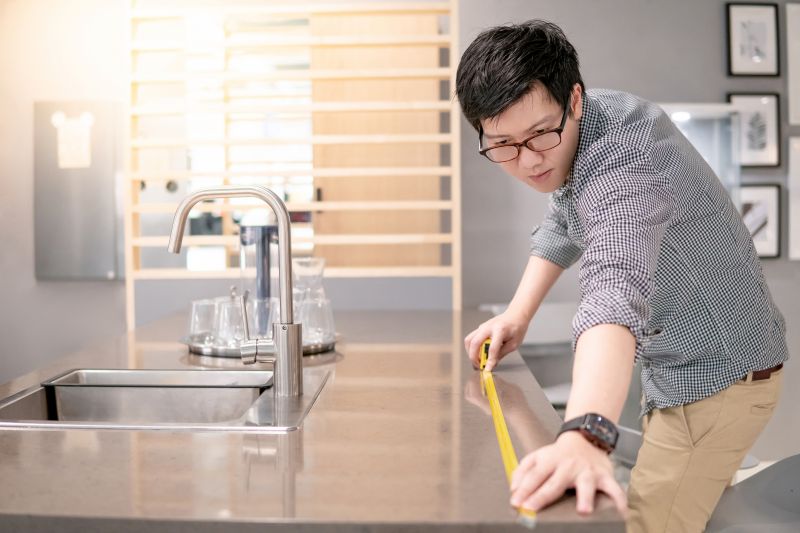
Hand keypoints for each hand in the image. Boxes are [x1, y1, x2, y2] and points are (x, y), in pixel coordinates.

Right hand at [464, 310, 529, 370]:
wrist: (515, 315)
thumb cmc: (517, 328)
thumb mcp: (514, 344)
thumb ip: (502, 353)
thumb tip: (492, 363)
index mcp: (500, 330)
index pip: (492, 348)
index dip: (489, 360)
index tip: (487, 369)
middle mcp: (488, 327)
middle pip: (475, 343)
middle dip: (474, 357)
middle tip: (479, 366)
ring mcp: (482, 326)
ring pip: (469, 340)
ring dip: (471, 352)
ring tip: (478, 360)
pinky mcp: (480, 328)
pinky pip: (471, 338)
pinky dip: (472, 348)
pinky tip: (478, 353)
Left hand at [510, 431, 627, 515]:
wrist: (585, 438)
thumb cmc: (558, 454)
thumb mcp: (537, 457)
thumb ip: (522, 471)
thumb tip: (513, 489)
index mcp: (550, 461)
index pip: (535, 476)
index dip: (525, 489)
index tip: (517, 503)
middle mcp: (568, 466)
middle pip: (555, 483)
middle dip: (543, 496)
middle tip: (532, 509)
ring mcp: (588, 471)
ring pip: (586, 484)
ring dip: (585, 497)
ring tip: (583, 511)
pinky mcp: (605, 476)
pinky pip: (614, 489)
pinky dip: (619, 500)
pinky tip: (620, 512)